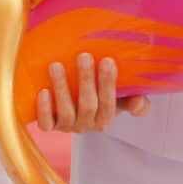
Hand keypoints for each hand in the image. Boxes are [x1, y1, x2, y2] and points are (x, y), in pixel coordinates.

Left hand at [36, 53, 150, 132]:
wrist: (73, 107)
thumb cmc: (100, 96)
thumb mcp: (120, 98)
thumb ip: (135, 101)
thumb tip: (139, 101)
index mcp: (105, 119)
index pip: (109, 104)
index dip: (108, 84)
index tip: (108, 60)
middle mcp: (87, 125)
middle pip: (88, 106)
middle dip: (86, 80)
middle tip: (84, 56)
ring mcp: (67, 126)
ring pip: (66, 113)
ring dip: (62, 88)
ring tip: (57, 66)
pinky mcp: (49, 126)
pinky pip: (45, 124)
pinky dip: (44, 109)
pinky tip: (43, 91)